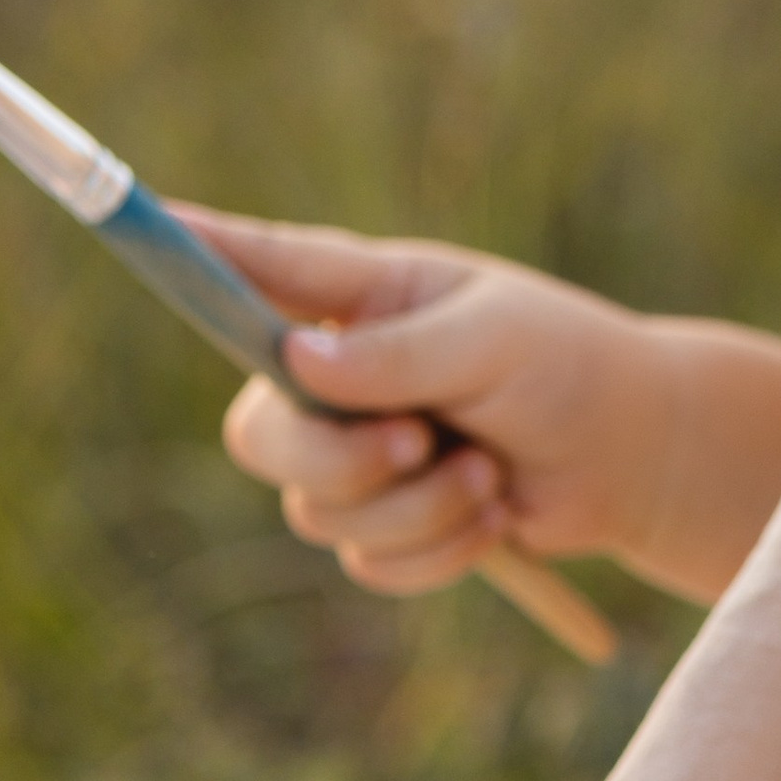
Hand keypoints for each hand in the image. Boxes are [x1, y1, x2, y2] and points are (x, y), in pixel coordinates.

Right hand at [201, 216, 661, 593]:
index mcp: (365, 297)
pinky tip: (493, 514)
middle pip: (256, 432)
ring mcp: (358, 454)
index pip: (260, 266)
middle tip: (414, 441)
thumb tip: (298, 361)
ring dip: (412, 505)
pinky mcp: (388, 522)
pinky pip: (366, 560)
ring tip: (485, 472)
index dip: (198, 248)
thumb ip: (400, 352)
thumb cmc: (568, 365)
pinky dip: (437, 549)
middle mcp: (342, 375)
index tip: (147, 219)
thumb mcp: (494, 339)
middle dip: (332, 455)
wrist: (633, 455)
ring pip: (313, 510)